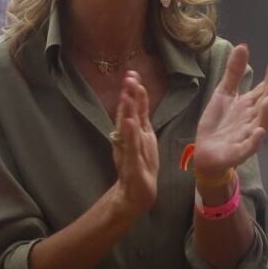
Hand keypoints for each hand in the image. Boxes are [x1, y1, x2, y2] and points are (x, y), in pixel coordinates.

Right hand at [108, 70, 160, 215]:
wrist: (135, 194)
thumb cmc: (138, 166)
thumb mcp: (141, 140)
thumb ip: (138, 120)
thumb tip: (135, 99)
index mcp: (135, 132)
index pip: (134, 108)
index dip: (133, 92)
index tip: (133, 73)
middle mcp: (129, 138)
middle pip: (129, 114)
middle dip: (129, 95)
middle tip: (128, 77)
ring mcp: (129, 150)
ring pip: (129, 128)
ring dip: (127, 111)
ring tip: (127, 95)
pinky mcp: (131, 164)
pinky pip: (131, 147)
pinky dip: (130, 135)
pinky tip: (128, 123)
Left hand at [188, 46, 267, 182]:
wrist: (205, 152)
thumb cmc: (218, 122)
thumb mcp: (223, 93)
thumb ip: (234, 72)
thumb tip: (243, 46)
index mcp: (249, 105)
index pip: (263, 89)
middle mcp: (252, 119)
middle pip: (265, 105)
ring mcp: (248, 135)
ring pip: (261, 124)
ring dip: (266, 113)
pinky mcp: (240, 151)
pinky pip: (250, 146)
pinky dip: (255, 139)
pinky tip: (260, 131)